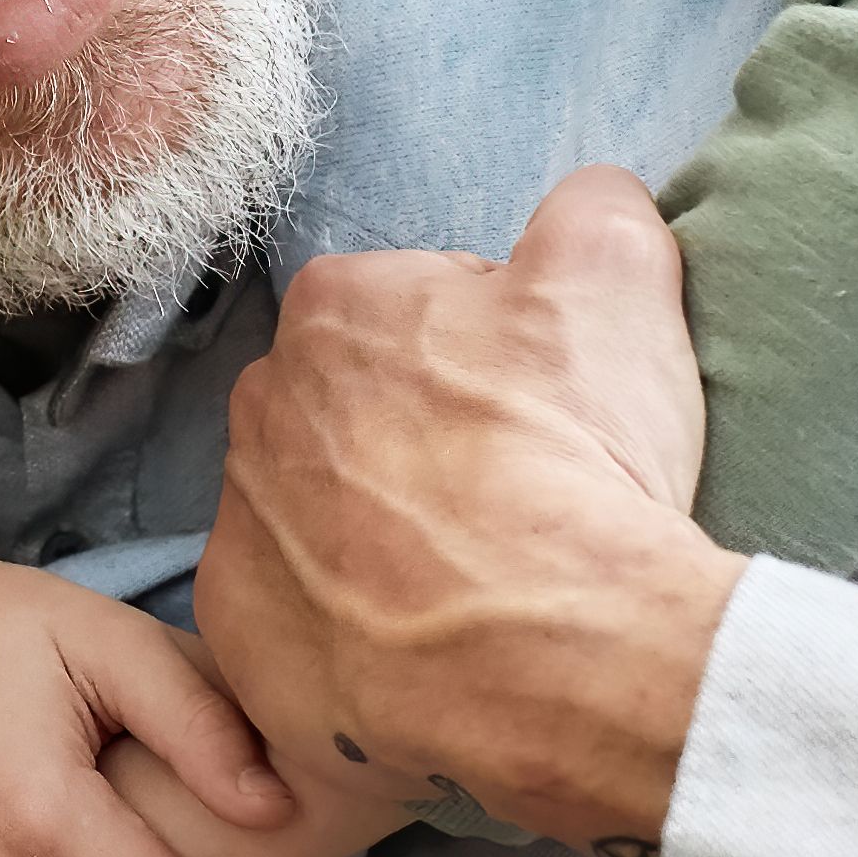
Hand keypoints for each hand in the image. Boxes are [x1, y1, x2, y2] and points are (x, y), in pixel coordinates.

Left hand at [197, 166, 747, 856]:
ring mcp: (238, 529)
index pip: (413, 314)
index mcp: (335, 308)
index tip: (541, 418)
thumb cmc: (578, 457)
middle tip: (513, 503)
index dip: (490, 365)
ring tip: (474, 588)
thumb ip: (593, 210)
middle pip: (350, 416)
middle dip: (415, 448)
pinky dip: (346, 637)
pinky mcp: (240, 638)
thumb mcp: (619, 278)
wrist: (556, 654)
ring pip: (314, 519)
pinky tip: (422, 652)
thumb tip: (587, 202)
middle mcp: (259, 408)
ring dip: (375, 542)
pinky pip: (292, 624)